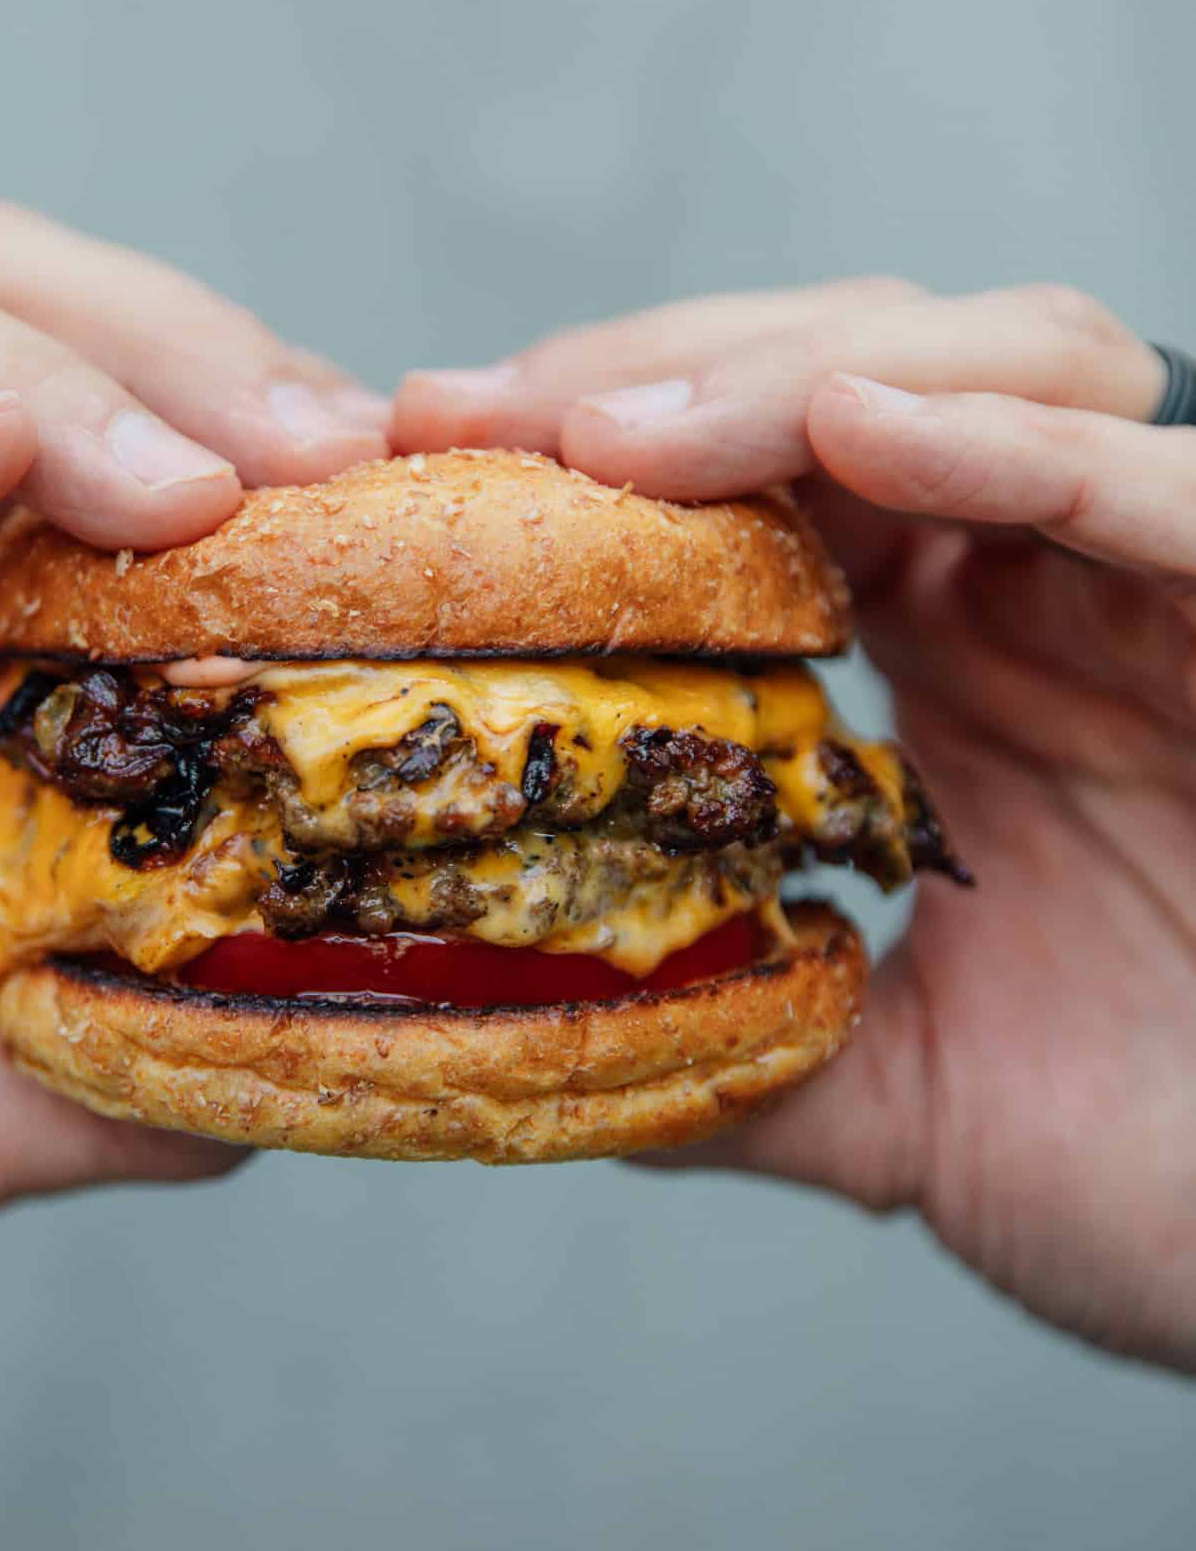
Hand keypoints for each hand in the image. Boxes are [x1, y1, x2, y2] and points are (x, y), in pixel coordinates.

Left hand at [394, 280, 1195, 1372]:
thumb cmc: (1170, 1178)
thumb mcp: (897, 1101)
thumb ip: (737, 1046)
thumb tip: (553, 1041)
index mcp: (970, 670)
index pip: (775, 484)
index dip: (604, 457)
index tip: (429, 468)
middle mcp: (1068, 602)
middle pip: (866, 377)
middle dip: (656, 375)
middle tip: (466, 417)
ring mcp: (1180, 597)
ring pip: (1009, 371)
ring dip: (791, 380)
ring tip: (609, 438)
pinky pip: (1160, 491)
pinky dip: (1003, 443)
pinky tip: (849, 427)